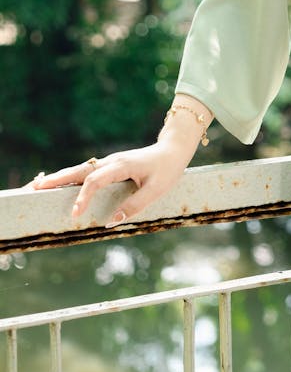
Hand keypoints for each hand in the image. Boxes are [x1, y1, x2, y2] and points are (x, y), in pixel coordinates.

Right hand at [30, 142, 190, 227]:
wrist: (173, 149)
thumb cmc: (167, 169)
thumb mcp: (157, 190)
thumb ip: (135, 205)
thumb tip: (112, 221)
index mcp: (121, 165)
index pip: (95, 181)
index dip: (83, 197)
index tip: (74, 214)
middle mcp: (111, 161)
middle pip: (80, 170)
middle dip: (58, 179)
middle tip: (35, 189)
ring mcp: (109, 162)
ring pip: (80, 169)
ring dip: (60, 177)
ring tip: (38, 186)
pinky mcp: (110, 166)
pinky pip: (86, 171)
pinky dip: (70, 177)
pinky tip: (59, 184)